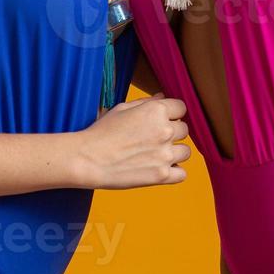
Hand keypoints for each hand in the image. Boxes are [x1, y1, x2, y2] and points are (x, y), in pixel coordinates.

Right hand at [73, 94, 189, 188]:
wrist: (87, 159)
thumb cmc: (101, 132)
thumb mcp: (122, 109)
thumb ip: (146, 103)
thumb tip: (162, 97)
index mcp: (156, 111)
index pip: (181, 108)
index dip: (172, 114)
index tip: (162, 120)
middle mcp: (165, 131)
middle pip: (184, 130)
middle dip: (172, 133)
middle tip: (153, 139)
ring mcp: (165, 154)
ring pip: (186, 152)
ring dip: (175, 152)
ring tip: (156, 154)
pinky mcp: (161, 176)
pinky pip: (182, 174)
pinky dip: (174, 172)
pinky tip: (159, 168)